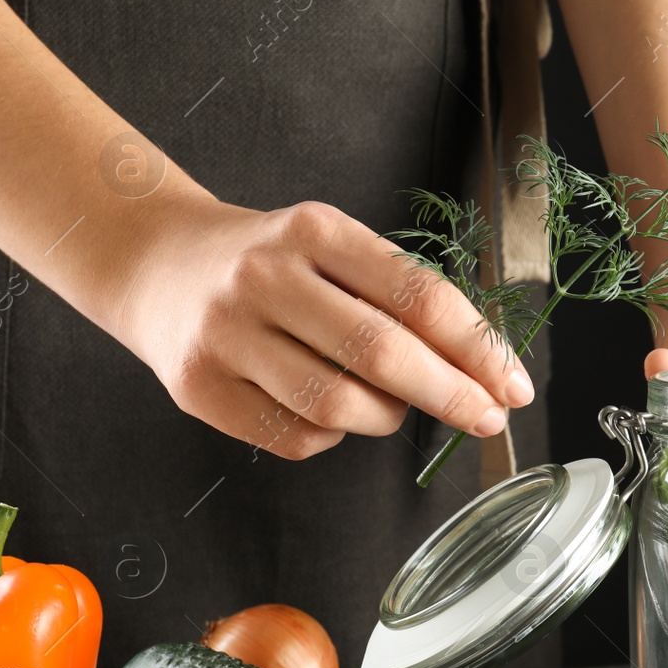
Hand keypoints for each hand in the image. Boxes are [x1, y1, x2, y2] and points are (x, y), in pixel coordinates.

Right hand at [113, 193, 533, 459]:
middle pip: (381, 353)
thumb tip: (483, 368)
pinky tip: (327, 412)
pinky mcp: (199, 390)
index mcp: (314, 230)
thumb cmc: (271, 262)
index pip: (418, 295)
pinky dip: (331, 435)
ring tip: (391, 405)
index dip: (477, 348)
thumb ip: (398, 295)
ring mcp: (225, 336)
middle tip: (486, 417)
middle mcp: (265, 278)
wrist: (155, 263)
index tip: (511, 385)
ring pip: (338, 405)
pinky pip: (295, 437)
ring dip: (386, 418)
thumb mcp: (333, 246)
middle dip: (450, 395)